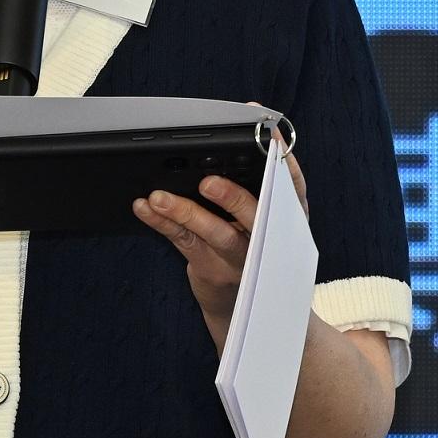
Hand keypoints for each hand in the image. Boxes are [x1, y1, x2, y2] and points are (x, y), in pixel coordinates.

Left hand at [134, 152, 309, 345]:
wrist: (238, 301)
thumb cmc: (249, 244)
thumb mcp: (265, 217)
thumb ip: (258, 185)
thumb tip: (238, 136)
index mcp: (287, 216)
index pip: (292, 186)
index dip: (285, 162)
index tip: (271, 138)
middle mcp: (268, 238)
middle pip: (255, 216)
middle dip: (233, 198)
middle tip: (208, 182)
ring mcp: (239, 258)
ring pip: (215, 233)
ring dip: (185, 212)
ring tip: (159, 197)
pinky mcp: (210, 268)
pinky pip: (184, 240)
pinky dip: (162, 222)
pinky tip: (146, 207)